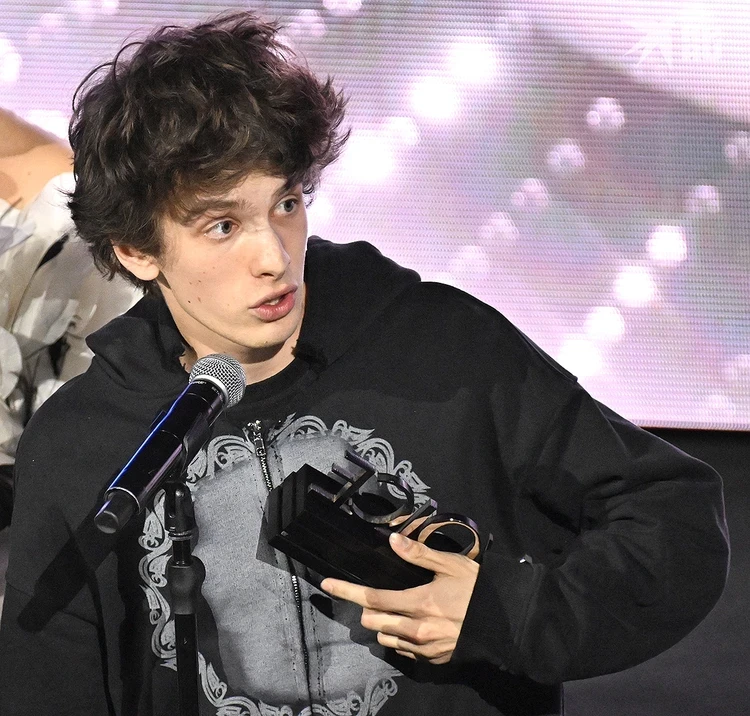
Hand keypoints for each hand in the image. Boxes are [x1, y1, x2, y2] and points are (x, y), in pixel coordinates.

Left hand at [320, 531, 479, 663]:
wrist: (507, 625)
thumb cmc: (478, 590)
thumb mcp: (452, 565)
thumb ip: (419, 554)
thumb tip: (393, 540)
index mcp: (418, 603)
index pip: (372, 598)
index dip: (347, 590)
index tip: (327, 584)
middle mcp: (416, 630)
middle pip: (373, 622)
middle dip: (369, 609)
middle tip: (380, 596)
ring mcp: (424, 649)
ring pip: (385, 638)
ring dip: (384, 624)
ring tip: (399, 611)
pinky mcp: (432, 661)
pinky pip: (403, 651)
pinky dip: (400, 638)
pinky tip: (413, 626)